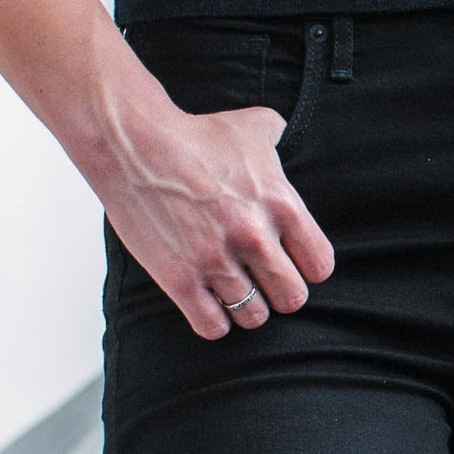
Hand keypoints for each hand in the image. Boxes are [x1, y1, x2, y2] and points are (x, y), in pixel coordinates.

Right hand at [97, 97, 336, 342]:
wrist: (134, 145)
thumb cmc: (194, 135)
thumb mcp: (253, 126)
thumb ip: (279, 137)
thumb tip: (283, 136)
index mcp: (280, 203)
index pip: (319, 266)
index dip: (307, 269)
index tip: (291, 263)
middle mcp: (254, 236)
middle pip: (292, 298)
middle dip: (280, 293)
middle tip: (263, 282)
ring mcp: (216, 259)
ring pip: (253, 317)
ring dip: (246, 308)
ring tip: (234, 292)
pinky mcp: (179, 278)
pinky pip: (213, 326)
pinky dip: (215, 321)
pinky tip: (209, 304)